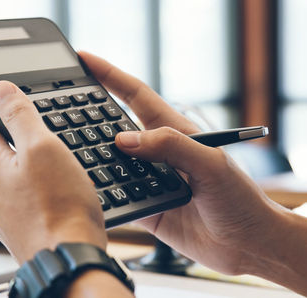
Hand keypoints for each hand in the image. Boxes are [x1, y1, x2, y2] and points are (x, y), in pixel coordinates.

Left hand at [0, 81, 106, 262]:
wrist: (70, 261)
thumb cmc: (60, 208)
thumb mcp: (42, 147)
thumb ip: (20, 115)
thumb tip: (0, 89)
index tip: (4, 98)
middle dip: (16, 140)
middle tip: (41, 132)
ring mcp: (4, 216)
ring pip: (12, 181)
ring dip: (28, 170)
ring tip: (55, 167)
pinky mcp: (21, 233)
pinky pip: (25, 204)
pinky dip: (37, 195)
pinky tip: (56, 197)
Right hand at [78, 51, 282, 274]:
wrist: (248, 245)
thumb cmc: (241, 200)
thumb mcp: (211, 164)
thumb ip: (170, 146)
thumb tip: (124, 139)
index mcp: (175, 132)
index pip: (135, 95)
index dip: (109, 75)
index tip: (84, 60)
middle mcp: (158, 153)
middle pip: (115, 126)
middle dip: (88, 113)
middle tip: (58, 105)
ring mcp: (149, 179)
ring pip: (110, 161)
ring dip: (89, 154)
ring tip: (62, 147)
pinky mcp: (145, 206)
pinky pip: (115, 195)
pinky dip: (99, 192)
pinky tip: (83, 189)